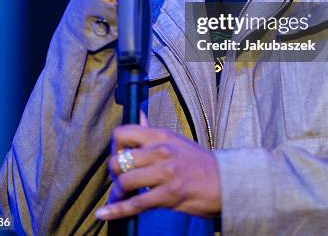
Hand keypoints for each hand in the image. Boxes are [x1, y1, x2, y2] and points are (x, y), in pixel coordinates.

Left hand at [95, 120, 220, 220]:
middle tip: (120, 179)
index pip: (123, 133)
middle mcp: (160, 150)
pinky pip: (135, 204)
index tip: (118, 156)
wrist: (223, 181)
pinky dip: (116, 210)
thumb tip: (137, 114)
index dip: (115, 147)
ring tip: (120, 196)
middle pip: (119, 160)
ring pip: (125, 181)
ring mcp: (164, 173)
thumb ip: (151, 131)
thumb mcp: (174, 140)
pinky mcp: (168, 195)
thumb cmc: (197, 162)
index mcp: (160, 135)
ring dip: (117, 192)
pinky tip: (104, 214)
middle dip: (114, 173)